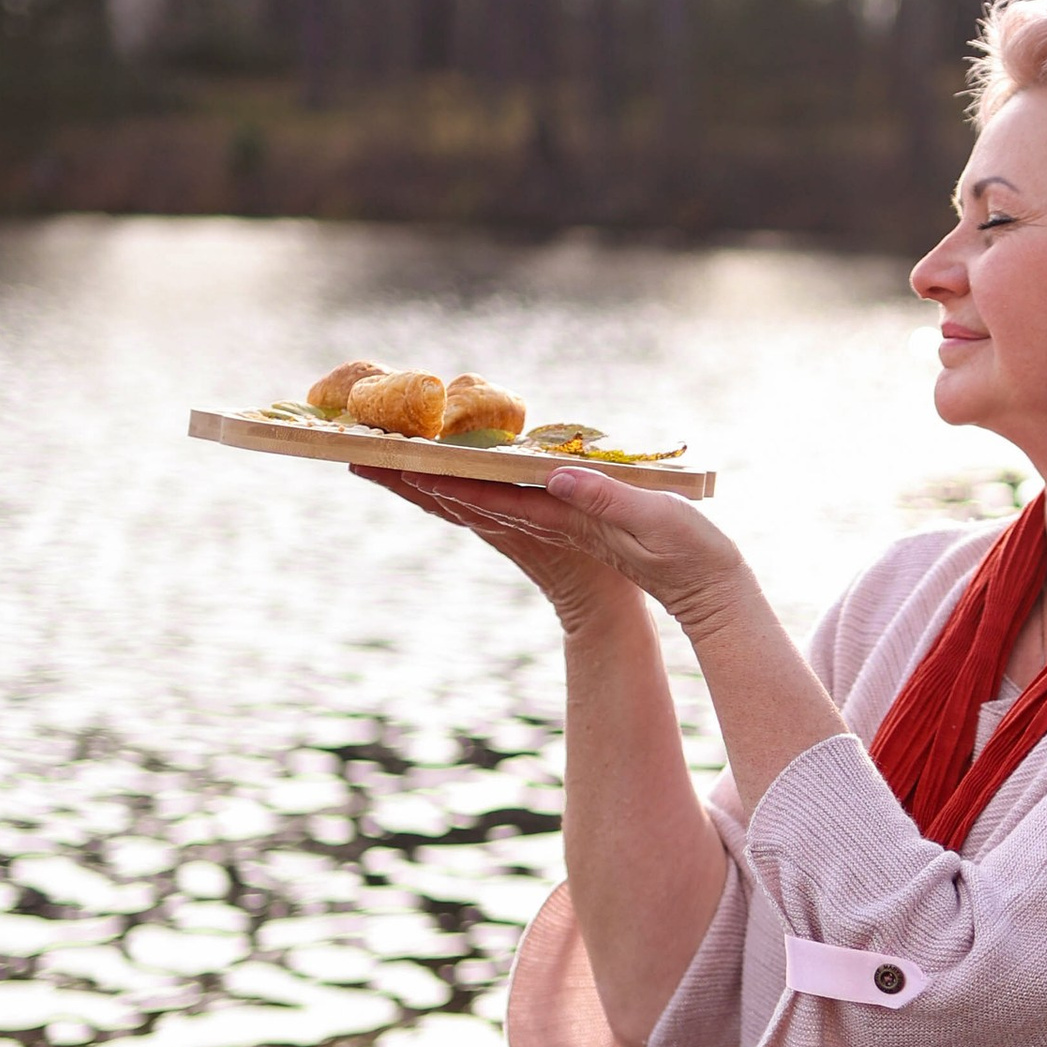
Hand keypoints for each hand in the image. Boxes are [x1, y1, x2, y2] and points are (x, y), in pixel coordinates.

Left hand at [351, 461, 747, 642]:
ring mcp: (538, 526)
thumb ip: (602, 500)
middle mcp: (536, 525)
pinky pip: (486, 500)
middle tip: (352, 456)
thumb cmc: (680, 554)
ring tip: (376, 457)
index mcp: (555, 521)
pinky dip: (453, 483)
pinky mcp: (547, 524)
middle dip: (404, 477)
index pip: (485, 498)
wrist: (694, 590)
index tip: (397, 465)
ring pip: (463, 499)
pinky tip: (434, 471)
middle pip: (455, 498)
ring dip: (419, 479)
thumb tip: (554, 479)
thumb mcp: (649, 521)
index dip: (440, 481)